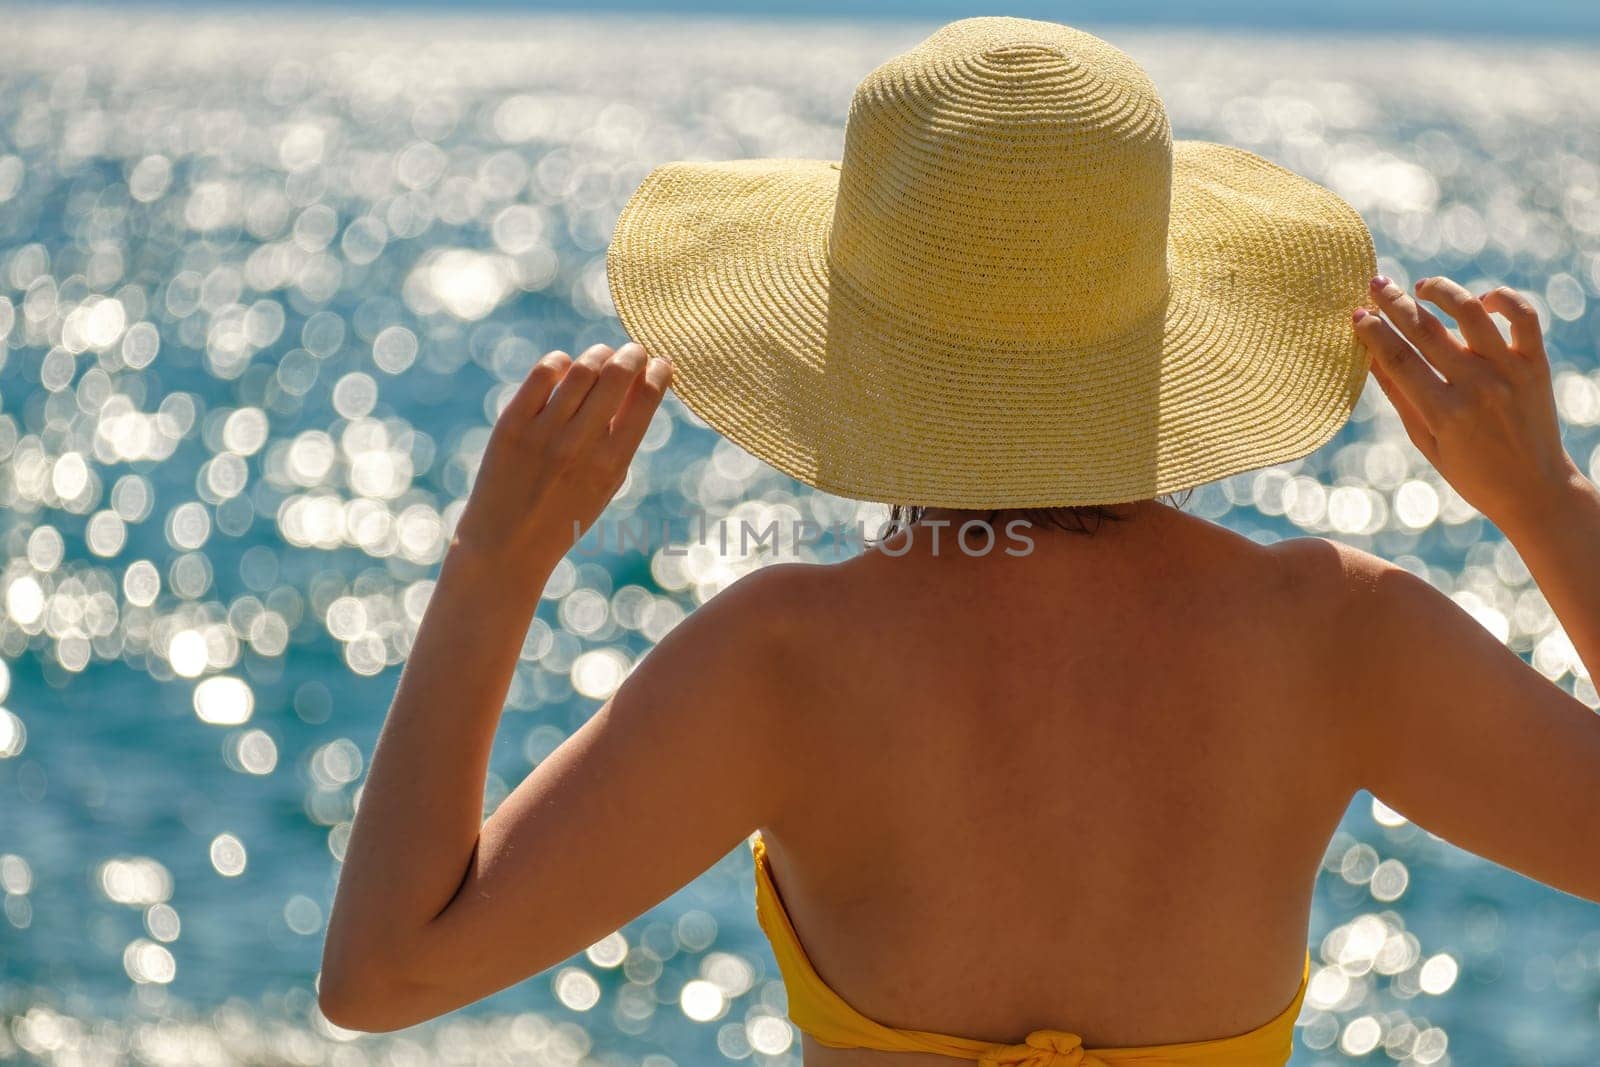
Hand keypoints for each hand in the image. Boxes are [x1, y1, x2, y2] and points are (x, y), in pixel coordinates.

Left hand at [452, 341, 671, 566]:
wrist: (507, 544)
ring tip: (602, 355)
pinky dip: (559, 362)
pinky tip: (564, 368)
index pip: (646, 399)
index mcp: (613, 464)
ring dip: (599, 354)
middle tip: (635, 351)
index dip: (659, 373)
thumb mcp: (607, 486)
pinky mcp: (512, 425)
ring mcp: (544, 433)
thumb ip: (622, 440)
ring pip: (582, 369)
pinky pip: (543, 374)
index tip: (660, 364)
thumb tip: (641, 383)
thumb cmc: (564, 515)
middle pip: (617, 375)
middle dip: (633, 354)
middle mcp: (580, 445)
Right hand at [1355, 274, 1582, 532]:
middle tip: (1375, 285)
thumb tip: (1370, 357)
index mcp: (1444, 412)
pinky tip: (1480, 300)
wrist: (1535, 489)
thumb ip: (1399, 396)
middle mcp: (1477, 386)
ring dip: (1442, 291)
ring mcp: (1509, 372)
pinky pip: (1523, 316)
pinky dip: (1502, 299)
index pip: (1398, 359)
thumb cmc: (1471, 473)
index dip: (1373, 332)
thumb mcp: (1426, 441)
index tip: (1357, 314)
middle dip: (1394, 304)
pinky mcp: (1535, 364)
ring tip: (1422, 287)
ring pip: (1471, 312)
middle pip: (1426, 331)